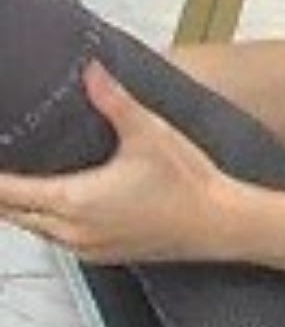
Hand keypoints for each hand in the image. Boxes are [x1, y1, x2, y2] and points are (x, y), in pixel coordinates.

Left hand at [0, 61, 237, 263]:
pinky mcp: (103, 254)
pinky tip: (55, 204)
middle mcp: (74, 230)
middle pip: (11, 213)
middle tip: (0, 166)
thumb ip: (113, 99)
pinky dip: (44, 222)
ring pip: (33, 229)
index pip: (7, 191)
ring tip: (15, 182)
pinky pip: (58, 240)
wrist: (220, 223)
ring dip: (20, 208)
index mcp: (75, 201)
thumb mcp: (148, 132)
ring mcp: (87, 247)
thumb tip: (91, 72)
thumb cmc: (188, 185)